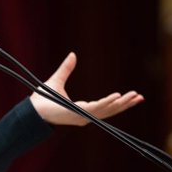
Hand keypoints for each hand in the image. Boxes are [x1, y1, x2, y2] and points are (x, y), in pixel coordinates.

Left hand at [29, 52, 143, 125]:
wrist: (30, 110)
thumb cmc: (40, 100)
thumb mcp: (56, 81)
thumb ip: (66, 69)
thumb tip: (72, 54)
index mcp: (81, 108)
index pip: (104, 106)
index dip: (118, 101)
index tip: (131, 95)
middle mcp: (84, 115)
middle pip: (110, 110)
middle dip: (126, 104)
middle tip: (141, 97)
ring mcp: (81, 117)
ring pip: (106, 110)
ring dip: (121, 104)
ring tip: (136, 97)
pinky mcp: (77, 115)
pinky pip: (96, 109)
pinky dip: (107, 103)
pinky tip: (118, 98)